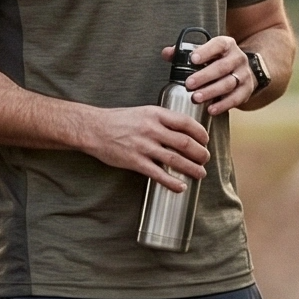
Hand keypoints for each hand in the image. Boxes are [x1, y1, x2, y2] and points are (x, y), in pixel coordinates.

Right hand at [80, 103, 210, 190]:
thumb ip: (162, 120)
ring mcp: (143, 146)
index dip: (200, 133)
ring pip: (175, 160)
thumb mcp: (143, 112)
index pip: (186, 123)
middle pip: (185, 143)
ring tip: (200, 174)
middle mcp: (151, 129)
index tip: (205, 140)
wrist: (93, 128)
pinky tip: (180, 186)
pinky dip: (172, 182)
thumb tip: (183, 130)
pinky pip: (158, 174)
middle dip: (200, 153)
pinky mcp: (135, 161)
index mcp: (155, 114)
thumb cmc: (118, 120)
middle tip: (205, 159)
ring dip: (192, 169)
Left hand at [167, 35, 254, 116]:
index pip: (218, 45)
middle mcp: (237, 58)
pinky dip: (223, 105)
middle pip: (222, 67)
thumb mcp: (204, 52)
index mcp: (226, 45)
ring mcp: (244, 74)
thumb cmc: (217, 60)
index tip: (192, 59)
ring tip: (196, 98)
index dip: (206, 52)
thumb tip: (167, 53)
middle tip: (189, 84)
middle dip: (205, 76)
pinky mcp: (246, 90)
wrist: (241, 69)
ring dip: (212, 92)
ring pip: (228, 83)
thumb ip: (184, 52)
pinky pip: (236, 98)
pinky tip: (211, 109)